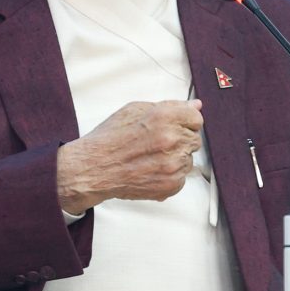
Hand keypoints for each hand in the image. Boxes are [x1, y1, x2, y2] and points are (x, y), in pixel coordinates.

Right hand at [56, 99, 203, 213]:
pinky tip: (151, 170)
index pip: (196, 119)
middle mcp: (172, 140)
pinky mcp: (171, 184)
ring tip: (151, 158)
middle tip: (157, 144)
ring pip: (188, 159)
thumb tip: (194, 105)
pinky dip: (170, 176)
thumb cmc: (110, 139)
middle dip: (180, 140)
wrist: (93, 168)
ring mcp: (173, 164)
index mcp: (164, 117)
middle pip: (194, 139)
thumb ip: (170, 106)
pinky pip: (182, 178)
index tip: (175, 127)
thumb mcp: (135, 110)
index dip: (185, 123)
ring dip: (175, 159)